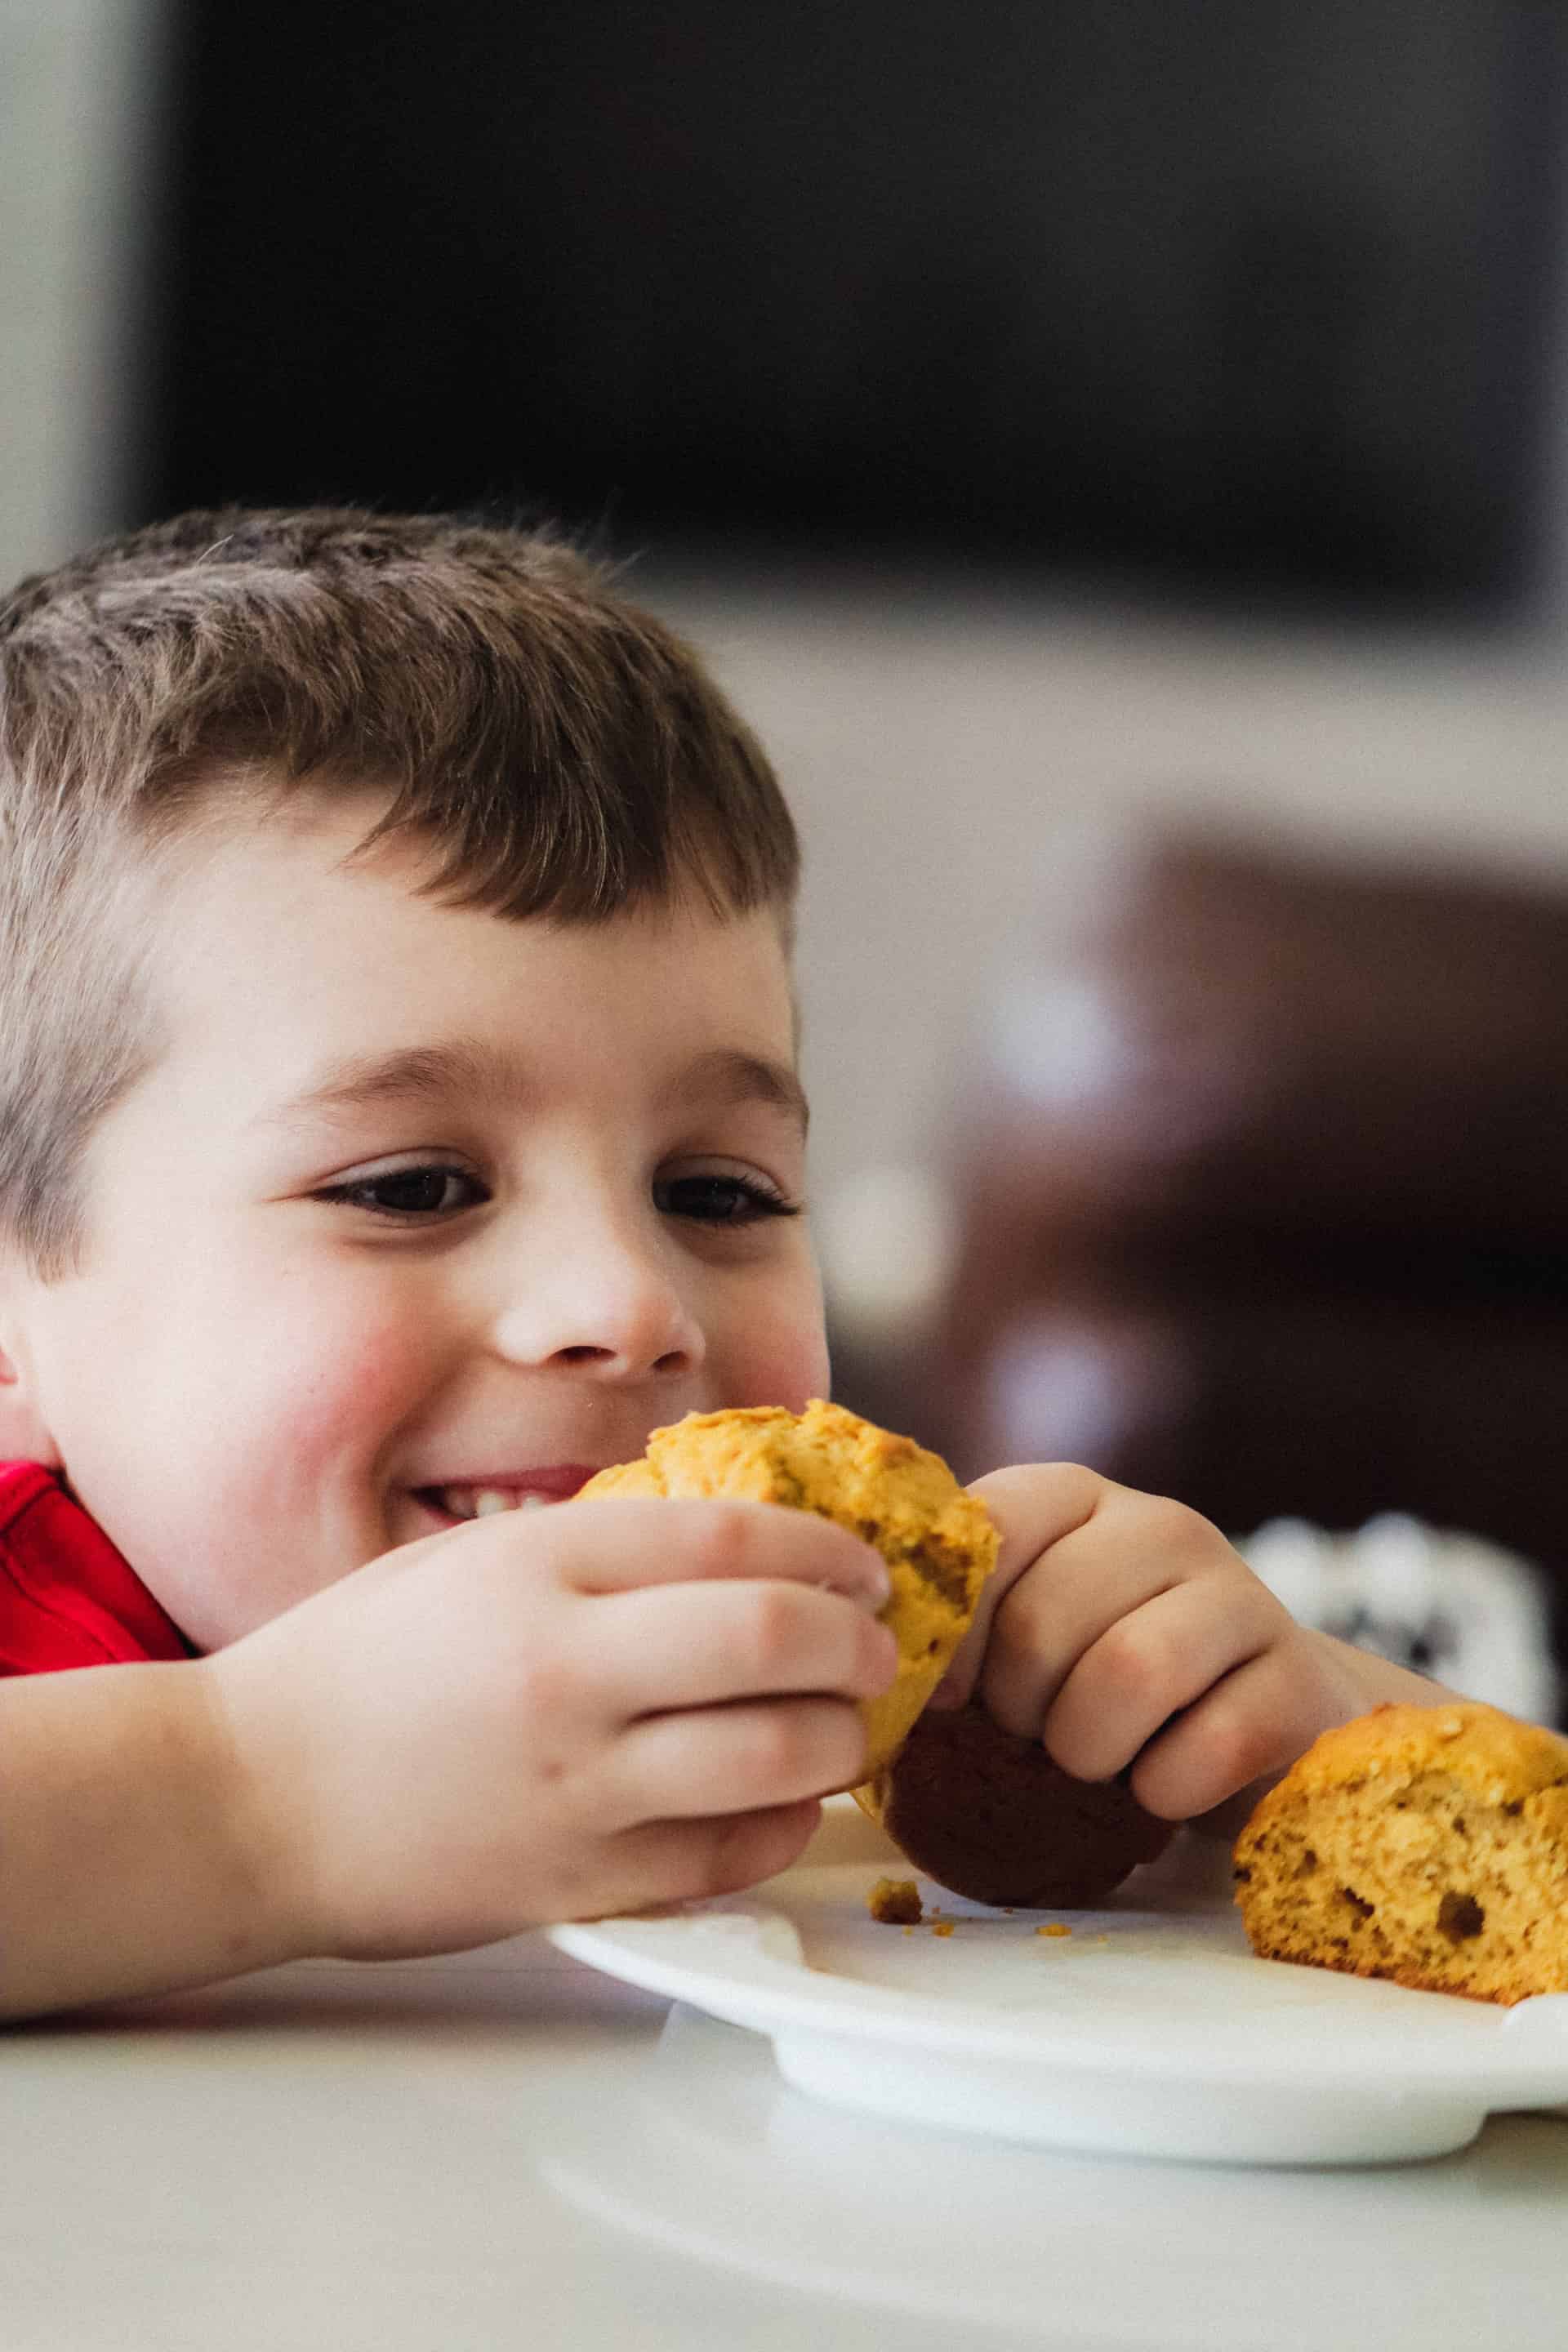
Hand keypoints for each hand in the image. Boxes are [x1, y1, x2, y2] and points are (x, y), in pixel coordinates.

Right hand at [211, 1496, 896, 1959]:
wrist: (246, 1801)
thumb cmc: (357, 1666)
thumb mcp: (471, 1561)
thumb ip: (601, 1550)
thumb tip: (748, 1546)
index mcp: (540, 1567)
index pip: (738, 1538)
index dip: (830, 1548)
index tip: (863, 1565)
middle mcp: (567, 1668)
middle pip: (780, 1637)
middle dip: (862, 1640)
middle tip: (880, 1646)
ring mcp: (576, 1784)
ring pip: (778, 1754)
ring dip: (845, 1737)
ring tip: (848, 1727)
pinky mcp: (575, 1881)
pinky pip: (729, 1853)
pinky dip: (785, 1823)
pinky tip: (787, 1799)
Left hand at [931, 1465, 1447, 1822]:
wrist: (1253, 1723)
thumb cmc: (1095, 1683)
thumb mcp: (1019, 1638)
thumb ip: (948, 1628)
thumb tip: (856, 1660)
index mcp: (1073, 1498)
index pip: (987, 1531)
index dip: (951, 1633)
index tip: (945, 1699)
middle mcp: (1160, 1524)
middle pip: (1045, 1618)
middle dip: (1020, 1709)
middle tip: (1036, 1737)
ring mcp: (1242, 1592)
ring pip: (1132, 1672)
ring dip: (1089, 1750)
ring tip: (1095, 1761)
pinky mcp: (1299, 1676)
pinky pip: (1213, 1743)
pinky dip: (1166, 1790)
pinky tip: (1163, 1784)